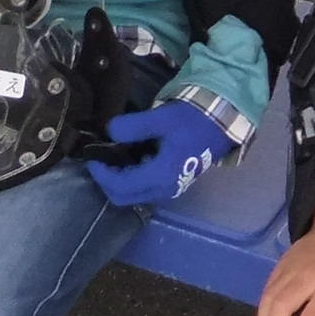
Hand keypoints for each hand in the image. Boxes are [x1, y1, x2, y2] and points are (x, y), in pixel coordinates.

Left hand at [86, 101, 227, 209]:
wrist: (221, 124)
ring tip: (114, 158)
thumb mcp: (161, 118)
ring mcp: (170, 190)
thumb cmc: (192, 121)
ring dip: (120, 181)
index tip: (93, 158)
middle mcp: (165, 189)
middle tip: (101, 160)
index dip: (101, 174)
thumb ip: (134, 126)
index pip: (120, 185)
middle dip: (107, 181)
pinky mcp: (174, 185)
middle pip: (123, 197)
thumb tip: (109, 131)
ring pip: (134, 196)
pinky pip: (145, 190)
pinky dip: (132, 179)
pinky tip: (132, 159)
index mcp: (161, 176)